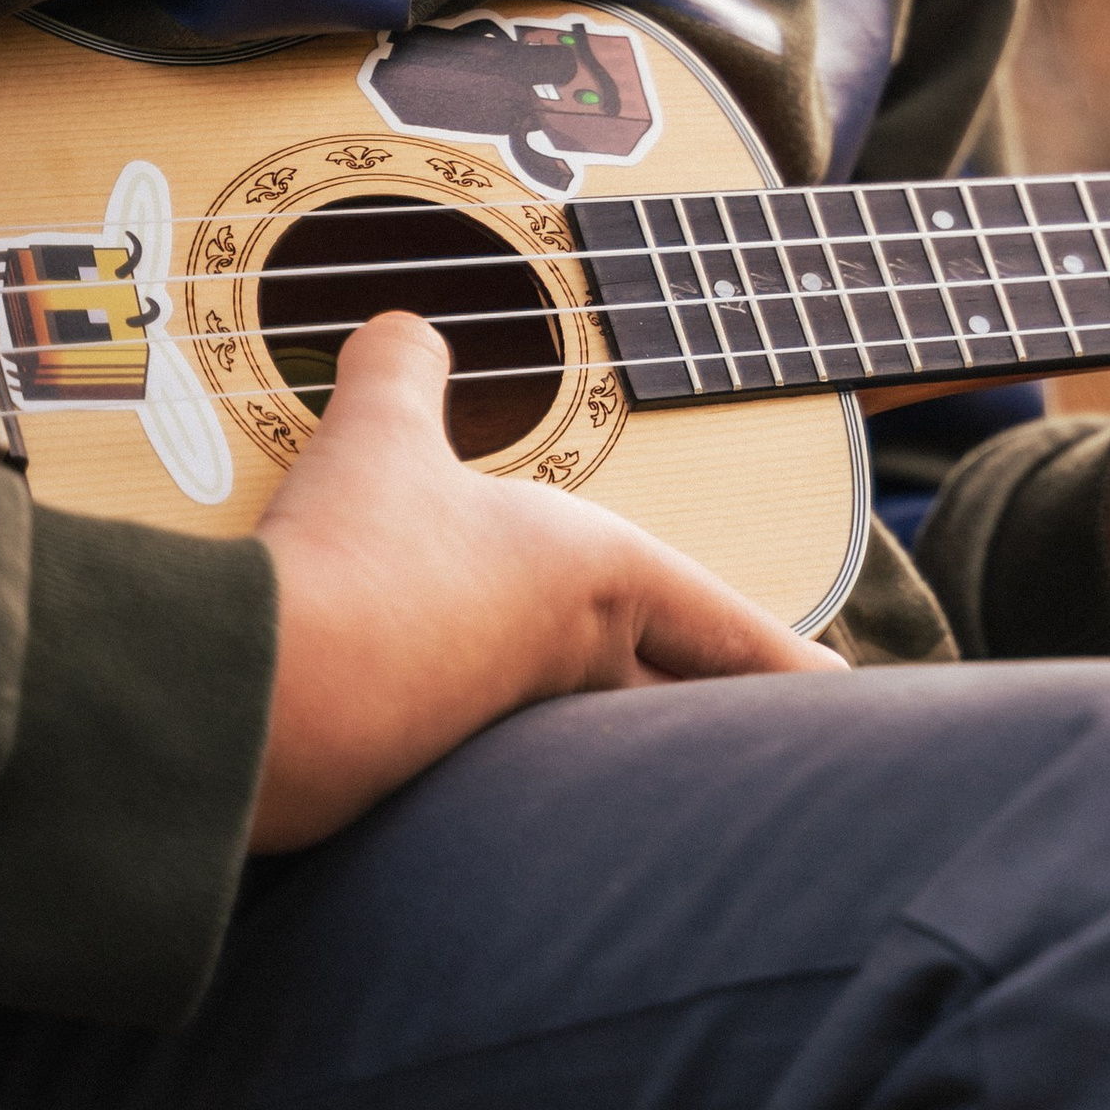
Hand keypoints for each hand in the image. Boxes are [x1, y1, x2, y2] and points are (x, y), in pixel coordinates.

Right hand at [251, 308, 839, 849]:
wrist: (258, 696)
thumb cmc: (348, 560)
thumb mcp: (378, 431)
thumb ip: (402, 367)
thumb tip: (405, 328)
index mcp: (599, 586)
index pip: (728, 629)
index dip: (792, 659)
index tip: (851, 693)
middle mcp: (570, 667)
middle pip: (684, 711)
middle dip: (730, 724)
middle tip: (782, 734)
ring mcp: (500, 737)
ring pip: (593, 749)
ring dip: (621, 748)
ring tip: (647, 753)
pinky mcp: (423, 780)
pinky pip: (490, 773)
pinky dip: (505, 765)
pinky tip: (478, 754)